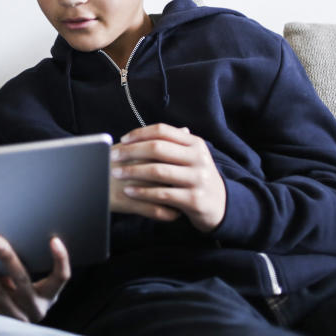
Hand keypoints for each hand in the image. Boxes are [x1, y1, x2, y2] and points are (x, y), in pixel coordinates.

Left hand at [0, 234, 69, 322]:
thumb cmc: (31, 296)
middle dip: (8, 258)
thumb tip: (13, 231)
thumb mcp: (41, 287)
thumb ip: (31, 267)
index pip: (61, 277)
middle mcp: (34, 306)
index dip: (60, 259)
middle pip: (22, 280)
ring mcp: (15, 314)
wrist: (19, 325)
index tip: (54, 239)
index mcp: (48, 295)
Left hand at [110, 124, 225, 231]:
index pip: (163, 131)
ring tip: (117, 173)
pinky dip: (142, 192)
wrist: (221, 205)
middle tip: (114, 156)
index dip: (139, 133)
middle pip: (158, 148)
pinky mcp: (194, 200)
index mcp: (195, 143)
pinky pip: (162, 194)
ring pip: (158, 171)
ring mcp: (197, 179)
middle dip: (131, 152)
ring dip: (133, 171)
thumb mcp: (189, 157)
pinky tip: (129, 191)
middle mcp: (198, 158)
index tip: (122, 140)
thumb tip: (135, 135)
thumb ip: (169, 144)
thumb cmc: (196, 177)